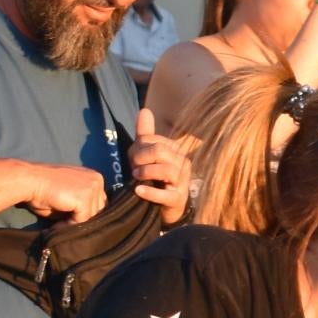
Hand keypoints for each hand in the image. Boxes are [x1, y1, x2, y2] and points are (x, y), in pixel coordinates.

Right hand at [22, 163, 108, 221]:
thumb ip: (81, 205)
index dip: (85, 213)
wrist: (29, 181)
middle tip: (64, 223)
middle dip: (82, 218)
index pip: (98, 202)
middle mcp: (97, 180)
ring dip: (76, 222)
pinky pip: (83, 219)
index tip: (69, 218)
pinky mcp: (85, 197)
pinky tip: (58, 224)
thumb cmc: (43, 190)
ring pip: (92, 216)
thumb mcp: (69, 197)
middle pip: (98, 209)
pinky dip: (70, 225)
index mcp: (94, 177)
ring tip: (59, 223)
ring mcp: (92, 187)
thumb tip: (89, 222)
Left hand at [125, 107, 193, 222]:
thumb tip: (144, 110)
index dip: (139, 148)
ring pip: (166, 170)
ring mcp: (182, 183)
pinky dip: (150, 192)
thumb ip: (146, 134)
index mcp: (177, 151)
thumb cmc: (155, 178)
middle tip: (133, 168)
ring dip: (145, 172)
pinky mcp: (178, 200)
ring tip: (135, 177)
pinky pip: (165, 195)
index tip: (134, 159)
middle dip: (142, 158)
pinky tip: (138, 190)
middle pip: (160, 152)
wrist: (164, 207)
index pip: (154, 141)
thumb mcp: (148, 154)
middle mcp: (184, 164)